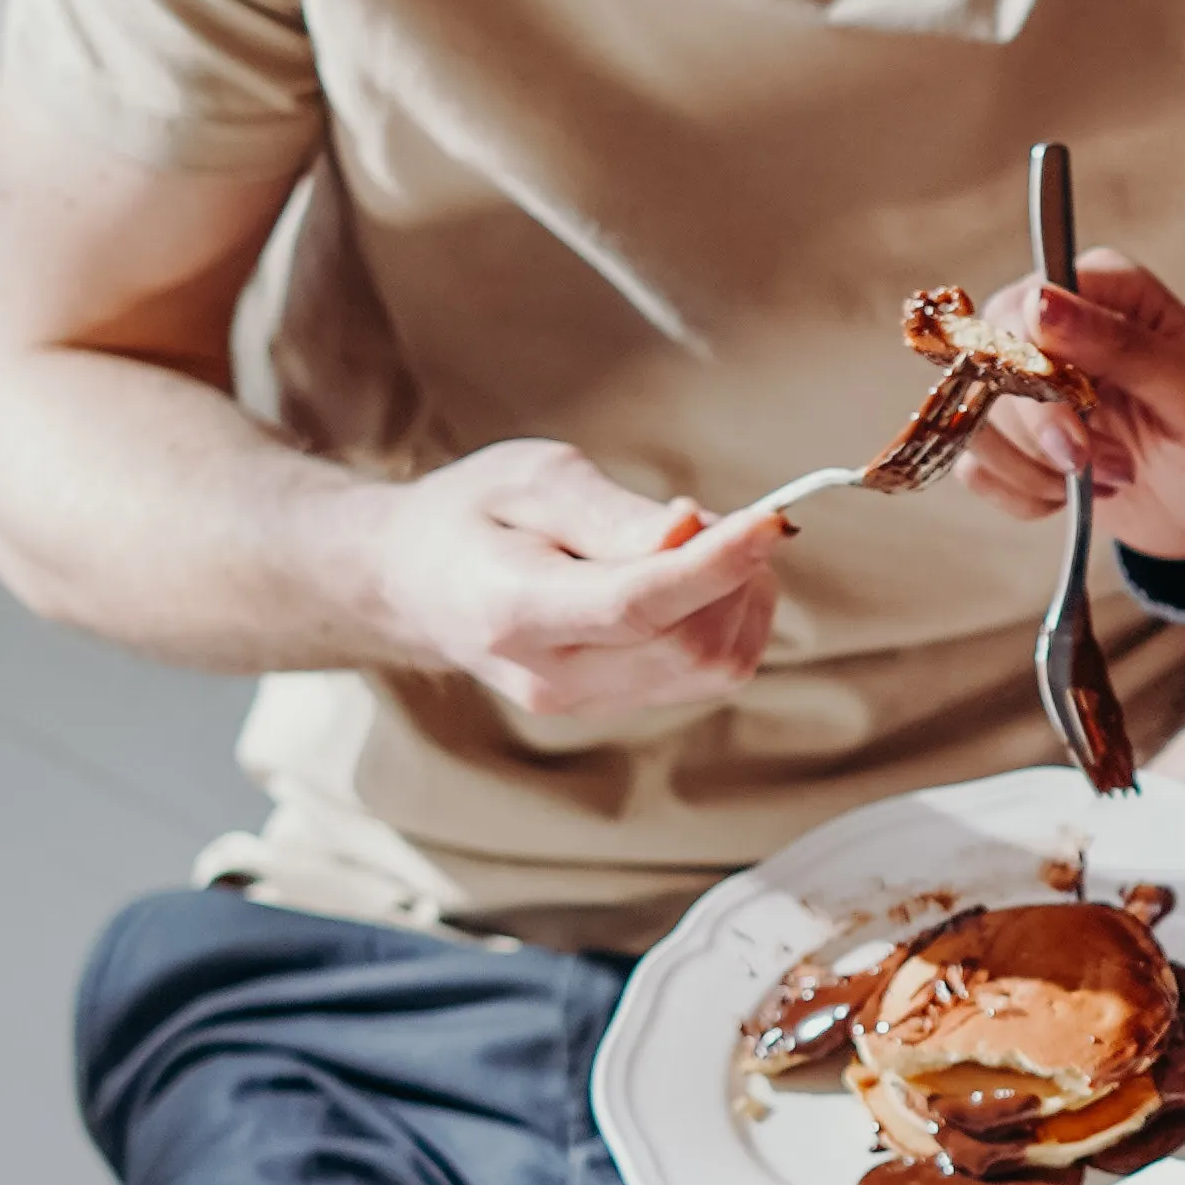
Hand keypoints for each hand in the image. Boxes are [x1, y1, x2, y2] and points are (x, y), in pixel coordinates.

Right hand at [358, 437, 782, 721]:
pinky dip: (728, 621)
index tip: (770, 520)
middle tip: (706, 514)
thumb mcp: (529, 479)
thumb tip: (687, 535)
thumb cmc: (470, 516)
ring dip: (738, 599)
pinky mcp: (615, 705)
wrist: (415, 580)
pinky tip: (697, 579)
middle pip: (689, 643)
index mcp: (513, 613)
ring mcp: (585, 702)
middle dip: (732, 574)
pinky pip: (706, 675)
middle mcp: (552, 677)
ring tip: (694, 543)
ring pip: (712, 667)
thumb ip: (609, 515)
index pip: (637, 605)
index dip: (715, 564)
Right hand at [953, 253, 1184, 562]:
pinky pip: (977, 465)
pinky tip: (1075, 496)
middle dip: (1044, 431)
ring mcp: (1031, 384)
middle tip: (1111, 463)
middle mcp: (1056, 326)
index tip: (1083, 416)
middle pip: (989, 365)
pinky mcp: (1018, 439)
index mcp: (1105, 289)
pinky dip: (1026, 495)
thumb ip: (1124, 345)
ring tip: (1110, 478)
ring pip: (974, 418)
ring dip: (1037, 468)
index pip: (1024, 306)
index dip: (1036, 368)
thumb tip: (1040, 302)